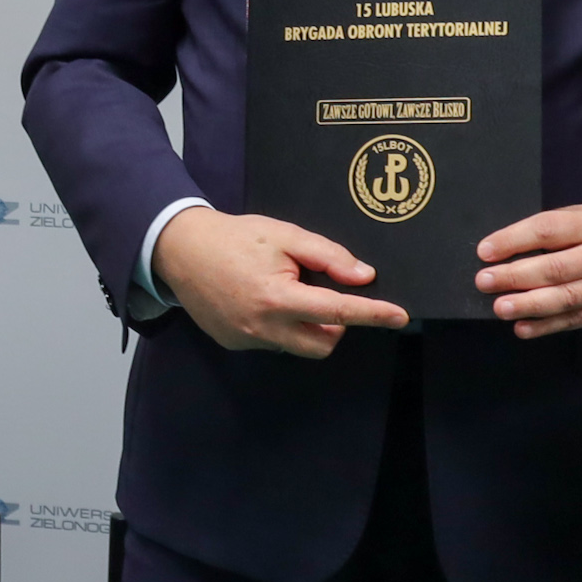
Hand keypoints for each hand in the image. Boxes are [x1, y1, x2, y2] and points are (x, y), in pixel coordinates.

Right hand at [151, 207, 408, 358]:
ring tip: (290, 290)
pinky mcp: (234, 344)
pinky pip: (275, 343)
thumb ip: (329, 256)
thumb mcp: (286, 235)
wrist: (180, 250)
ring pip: (299, 346)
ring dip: (310, 325)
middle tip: (324, 291)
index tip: (400, 317)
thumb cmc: (237, 237)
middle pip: (323, 343)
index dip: (372, 314)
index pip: (337, 312)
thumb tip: (364, 277)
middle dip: (337, 324)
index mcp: (279, 298)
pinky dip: (283, 326)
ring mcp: (246, 340)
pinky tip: (265, 299)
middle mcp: (263, 328)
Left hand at [475, 204, 581, 337]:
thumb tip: (506, 248)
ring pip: (565, 298)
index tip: (486, 250)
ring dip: (528, 305)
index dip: (514, 240)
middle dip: (515, 276)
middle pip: (555, 268)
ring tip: (500, 307)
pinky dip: (546, 326)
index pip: (549, 230)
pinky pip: (574, 321)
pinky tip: (522, 327)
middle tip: (485, 280)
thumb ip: (552, 228)